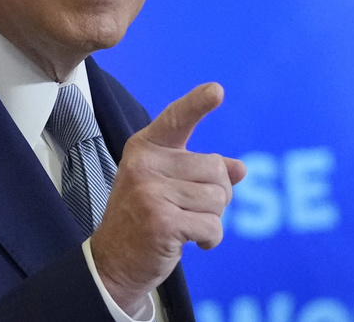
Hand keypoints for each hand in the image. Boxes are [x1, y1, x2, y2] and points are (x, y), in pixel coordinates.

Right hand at [90, 82, 246, 314]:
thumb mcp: (168, 186)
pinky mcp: (162, 222)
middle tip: (192, 209)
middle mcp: (145, 165)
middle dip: (217, 194)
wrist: (112, 262)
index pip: (176, 119)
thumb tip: (240, 168)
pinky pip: (212, 226)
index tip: (217, 90)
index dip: (198, 103)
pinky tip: (192, 242)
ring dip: (212, 219)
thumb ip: (201, 172)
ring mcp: (151, 193)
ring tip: (187, 225)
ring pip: (218, 199)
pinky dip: (210, 239)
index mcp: (145, 148)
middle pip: (216, 169)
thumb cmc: (143, 219)